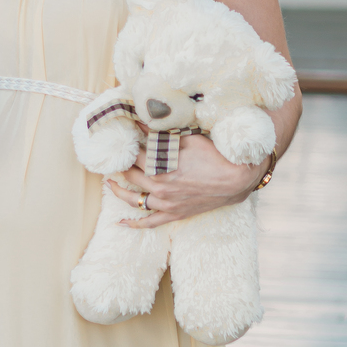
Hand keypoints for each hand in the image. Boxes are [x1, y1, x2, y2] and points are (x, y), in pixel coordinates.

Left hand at [106, 133, 260, 228]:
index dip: (128, 146)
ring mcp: (166, 204)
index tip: (122, 140)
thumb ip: (162, 135)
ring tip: (110, 184)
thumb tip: (142, 123)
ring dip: (119, 191)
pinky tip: (121, 222)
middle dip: (121, 166)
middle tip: (115, 159)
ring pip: (134, 200)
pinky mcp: (174, 214)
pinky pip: (150, 222)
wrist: (236, 179)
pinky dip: (134, 223)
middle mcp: (159, 188)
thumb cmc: (214, 156)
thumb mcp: (187, 140)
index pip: (134, 156)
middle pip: (130, 176)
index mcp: (160, 168)